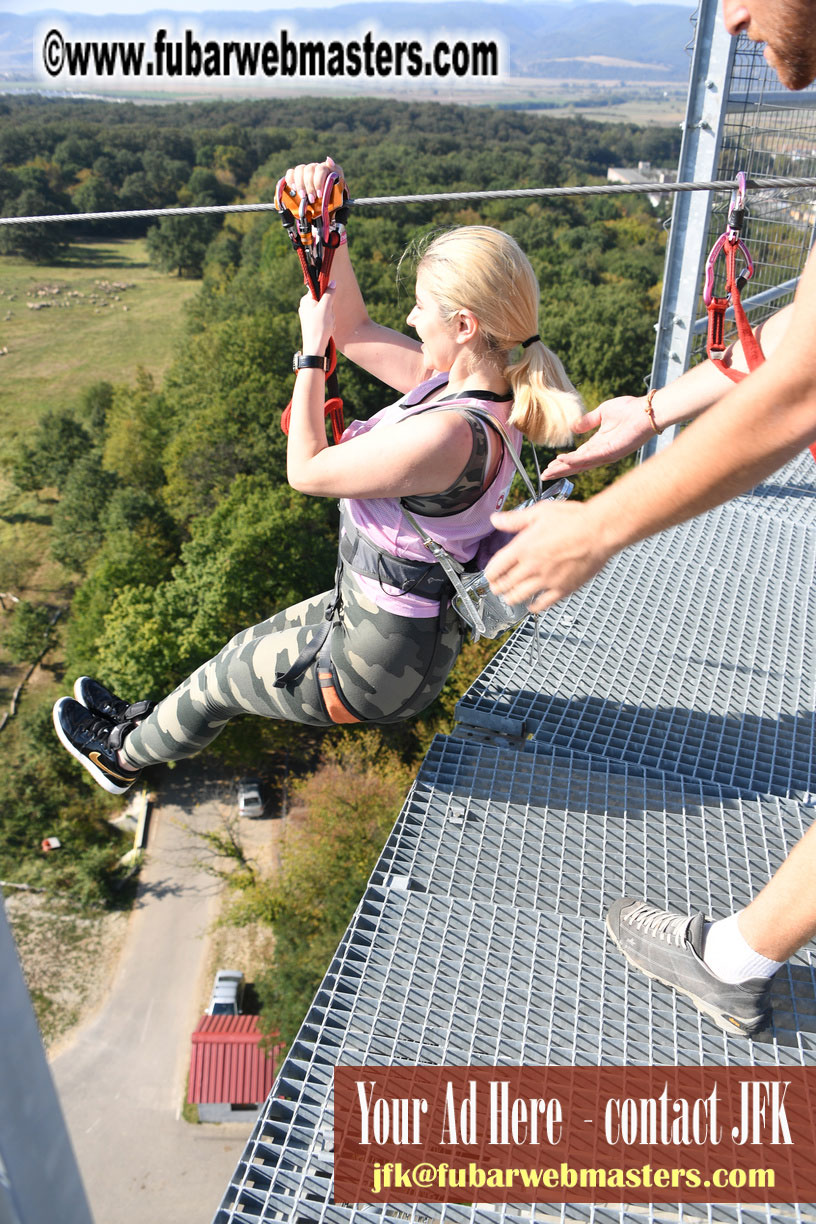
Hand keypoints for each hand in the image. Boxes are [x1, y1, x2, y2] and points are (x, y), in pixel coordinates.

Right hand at [285, 156, 345, 203]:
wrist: (328, 206)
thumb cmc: (335, 196)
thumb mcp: (340, 185)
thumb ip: (336, 172)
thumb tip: (328, 159)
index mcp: (326, 168)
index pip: (320, 169)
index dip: (318, 181)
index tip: (320, 195)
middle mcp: (314, 167)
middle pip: (308, 169)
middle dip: (310, 186)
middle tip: (312, 199)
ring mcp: (305, 172)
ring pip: (299, 170)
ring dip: (300, 184)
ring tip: (303, 196)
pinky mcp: (296, 177)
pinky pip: (290, 173)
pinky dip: (291, 180)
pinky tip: (294, 189)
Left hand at [298, 284, 335, 353]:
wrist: (315, 349)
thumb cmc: (319, 328)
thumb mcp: (326, 308)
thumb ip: (329, 294)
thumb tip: (333, 282)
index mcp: (305, 300)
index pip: (319, 290)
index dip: (327, 295)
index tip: (329, 303)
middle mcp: (305, 306)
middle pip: (323, 300)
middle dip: (330, 308)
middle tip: (328, 317)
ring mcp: (309, 315)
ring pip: (325, 310)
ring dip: (330, 317)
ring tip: (327, 324)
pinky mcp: (312, 323)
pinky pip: (324, 318)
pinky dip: (328, 323)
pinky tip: (327, 329)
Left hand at [484, 499, 610, 611]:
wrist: (600, 531)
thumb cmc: (574, 519)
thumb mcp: (540, 512)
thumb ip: (515, 519)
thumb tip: (496, 519)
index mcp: (523, 547)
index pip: (496, 567)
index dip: (489, 574)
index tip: (490, 576)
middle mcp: (531, 566)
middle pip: (504, 584)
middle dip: (498, 587)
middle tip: (497, 587)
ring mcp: (546, 580)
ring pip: (519, 597)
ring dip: (511, 598)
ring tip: (510, 597)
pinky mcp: (562, 589)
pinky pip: (542, 605)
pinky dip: (534, 607)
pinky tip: (532, 605)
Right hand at [540, 395, 653, 478]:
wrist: (647, 410)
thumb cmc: (630, 409)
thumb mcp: (603, 412)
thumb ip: (588, 421)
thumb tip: (574, 427)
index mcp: (599, 444)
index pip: (577, 456)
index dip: (563, 462)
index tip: (550, 465)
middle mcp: (601, 452)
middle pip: (576, 465)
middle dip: (560, 470)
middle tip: (544, 476)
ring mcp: (606, 454)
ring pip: (580, 465)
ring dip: (564, 468)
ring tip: (549, 472)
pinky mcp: (611, 451)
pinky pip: (589, 457)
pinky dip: (574, 460)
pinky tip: (562, 460)